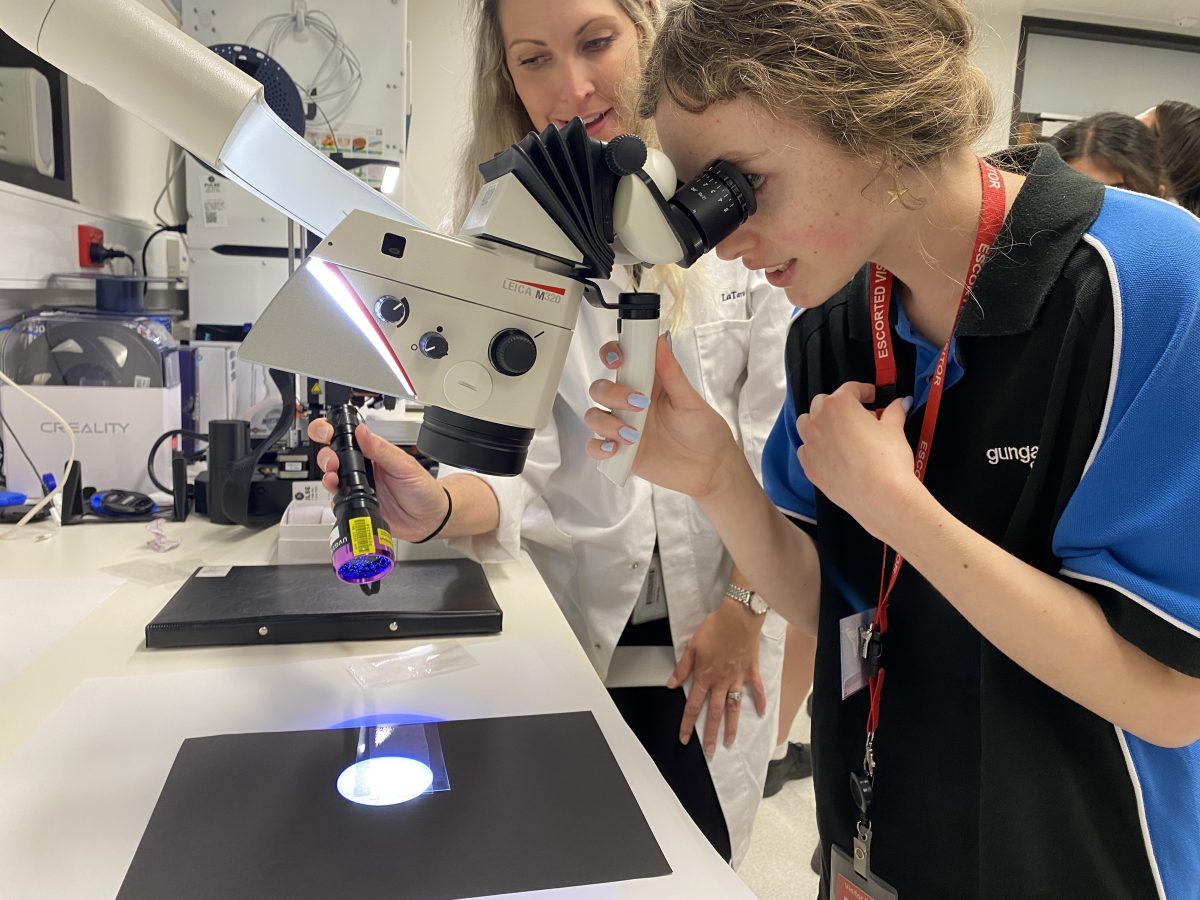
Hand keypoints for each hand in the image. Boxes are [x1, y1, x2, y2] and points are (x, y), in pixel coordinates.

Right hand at [308, 418, 448, 541]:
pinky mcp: (358, 505)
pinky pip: (339, 501)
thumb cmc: (423, 488)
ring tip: (333, 477)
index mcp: (374, 452)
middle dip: (325, 455)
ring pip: (332, 478)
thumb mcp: (404, 465)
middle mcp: (363, 468)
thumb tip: (362, 432)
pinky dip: (335, 499)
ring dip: (327, 475)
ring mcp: (359, 487)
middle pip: (333, 456)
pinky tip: (341, 497)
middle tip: (332, 460)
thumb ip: (381, 450)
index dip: (331, 431)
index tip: (327, 432)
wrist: (430, 518)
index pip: (347, 437)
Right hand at [585, 335, 739, 497]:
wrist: (710, 468)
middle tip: (639, 403)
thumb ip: (672, 373)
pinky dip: (599, 448)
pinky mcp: (620, 452)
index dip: (611, 354)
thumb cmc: (704, 431)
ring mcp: (623, 427)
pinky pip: (595, 447)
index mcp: (647, 383)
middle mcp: (629, 403)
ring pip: (593, 416)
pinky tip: (616, 449)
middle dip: (612, 393)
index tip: (618, 359)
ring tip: (633, 435)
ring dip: (607, 423)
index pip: (618, 360)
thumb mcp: (690, 400)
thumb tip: (661, 342)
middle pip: (600, 388)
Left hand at [668, 597, 765, 755]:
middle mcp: (721, 681)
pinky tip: (760, 713)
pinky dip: (759, 702)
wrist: (738, 617)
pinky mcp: (751, 671)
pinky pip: (756, 690)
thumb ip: (682, 668)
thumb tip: (671, 684)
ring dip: (732, 726)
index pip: (693, 706)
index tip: (684, 738)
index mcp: (704, 676)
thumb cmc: (715, 628)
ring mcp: (737, 678)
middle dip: (710, 734)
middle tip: (709, 751)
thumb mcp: (692, 647)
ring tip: (730, 742)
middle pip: (714, 713)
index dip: (687, 723)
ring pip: (733, 707)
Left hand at [794, 383, 921, 541]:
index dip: (864, 391)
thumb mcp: (895, 429)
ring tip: (839, 431)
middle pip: (822, 403)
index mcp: (838, 405)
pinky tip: (832, 453)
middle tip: (859, 416)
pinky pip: (806, 450)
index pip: (850, 389)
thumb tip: (900, 403)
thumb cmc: (887, 460)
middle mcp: (818, 421)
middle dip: (839, 406)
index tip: (872, 396)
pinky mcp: (809, 466)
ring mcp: (810, 444)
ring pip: (806, 424)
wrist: (879, 496)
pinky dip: (816, 447)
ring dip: (819, 423)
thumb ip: (894, 411)